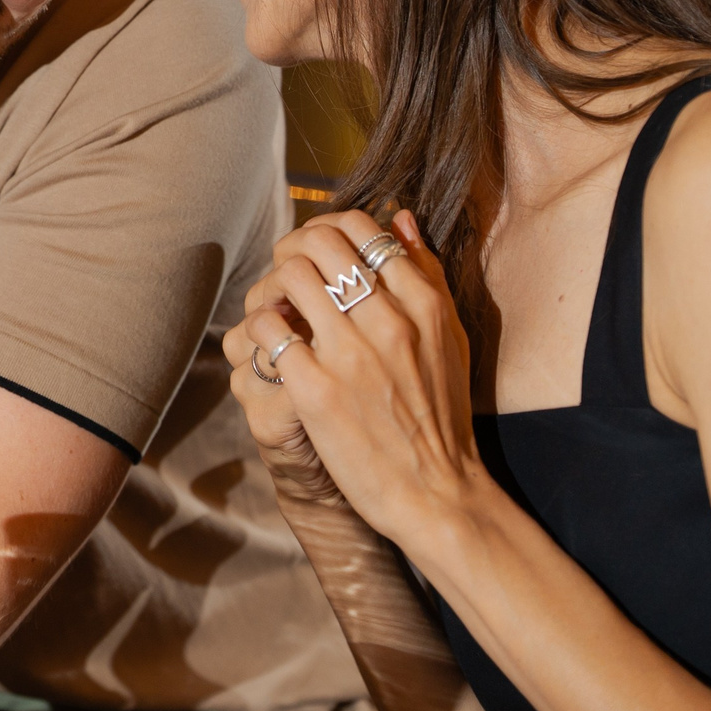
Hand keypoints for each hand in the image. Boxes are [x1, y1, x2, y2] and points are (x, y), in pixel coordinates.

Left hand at [228, 208, 491, 552]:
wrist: (438, 493)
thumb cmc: (441, 415)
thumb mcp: (450, 338)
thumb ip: (427, 275)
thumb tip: (400, 217)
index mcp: (424, 305)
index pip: (365, 229)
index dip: (331, 229)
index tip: (320, 251)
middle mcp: (389, 322)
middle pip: (321, 241)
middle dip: (295, 247)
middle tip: (289, 272)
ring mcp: (350, 355)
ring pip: (290, 276)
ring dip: (273, 285)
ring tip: (277, 308)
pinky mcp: (315, 390)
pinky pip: (268, 330)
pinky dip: (259, 327)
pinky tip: (270, 344)